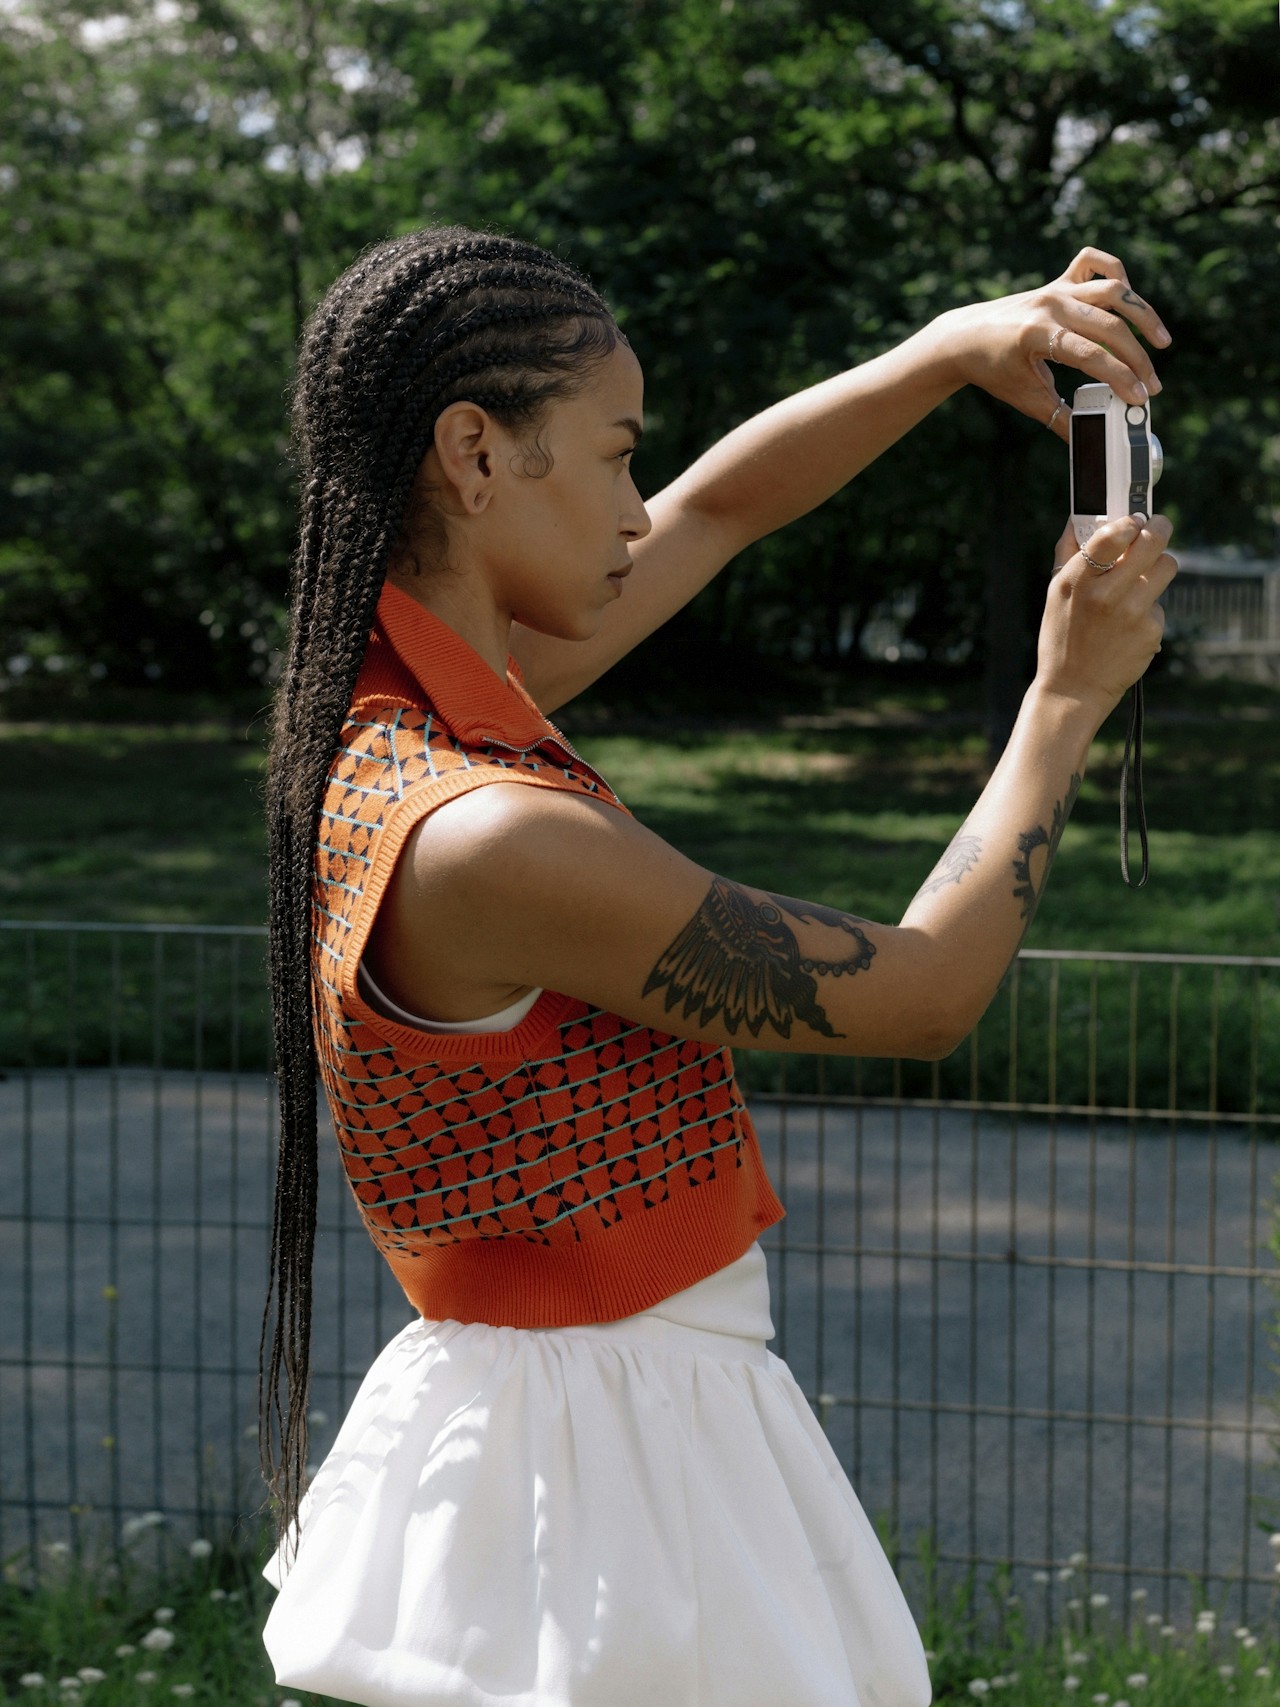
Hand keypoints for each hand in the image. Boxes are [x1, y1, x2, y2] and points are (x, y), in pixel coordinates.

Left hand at [934, 248, 1171, 440]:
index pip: (1091, 355)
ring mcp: (1056, 289)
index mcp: (1038, 333)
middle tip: (1153, 385)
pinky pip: (1094, 263)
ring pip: (1113, 291)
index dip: (1121, 378)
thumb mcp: (1024, 398)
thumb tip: (1086, 442)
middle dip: (1137, 358)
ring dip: (1142, 314)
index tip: (1140, 398)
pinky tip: (1128, 297)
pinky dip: (1115, 272)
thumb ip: (1058, 418)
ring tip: (1160, 341)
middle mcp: (1050, 304)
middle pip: (1109, 326)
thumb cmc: (991, 369)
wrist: (963, 338)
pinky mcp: (1058, 282)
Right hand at [1035, 513, 1176, 722]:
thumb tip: (1078, 517)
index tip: (1134, 520)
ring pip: (1166, 566)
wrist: (1073, 689)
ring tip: (1142, 578)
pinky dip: (1148, 609)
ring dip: (1158, 566)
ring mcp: (1132, 613)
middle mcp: (1106, 594)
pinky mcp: (1150, 630)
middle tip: (1158, 526)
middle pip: (1152, 542)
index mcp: (1077, 580)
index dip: (1130, 521)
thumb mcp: (1056, 593)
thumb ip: (1069, 553)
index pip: (1112, 535)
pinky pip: (1160, 603)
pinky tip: (1129, 625)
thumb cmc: (1062, 637)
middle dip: (1159, 528)